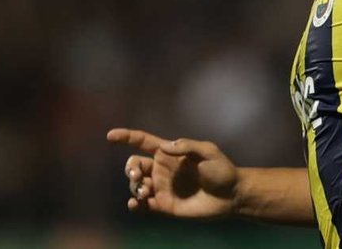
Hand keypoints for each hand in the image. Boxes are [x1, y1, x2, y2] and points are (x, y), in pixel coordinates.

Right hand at [106, 128, 239, 217]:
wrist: (231, 196)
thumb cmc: (222, 170)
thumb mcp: (208, 151)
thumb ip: (186, 146)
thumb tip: (165, 146)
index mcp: (169, 153)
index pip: (142, 142)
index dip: (126, 137)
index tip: (110, 136)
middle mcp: (161, 169)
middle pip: (134, 165)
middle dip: (129, 169)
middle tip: (136, 177)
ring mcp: (162, 187)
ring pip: (136, 185)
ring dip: (135, 187)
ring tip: (145, 192)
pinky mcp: (165, 205)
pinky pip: (143, 205)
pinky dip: (135, 204)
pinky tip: (135, 203)